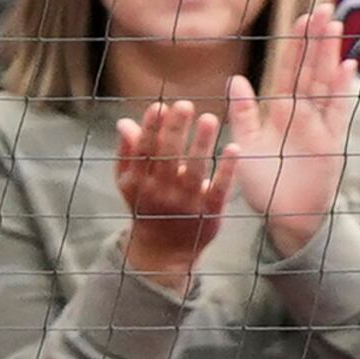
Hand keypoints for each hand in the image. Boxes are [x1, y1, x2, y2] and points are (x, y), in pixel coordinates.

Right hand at [115, 97, 234, 293]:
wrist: (164, 253)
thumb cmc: (146, 206)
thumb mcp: (130, 183)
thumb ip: (128, 153)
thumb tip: (125, 123)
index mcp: (139, 181)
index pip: (144, 150)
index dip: (151, 128)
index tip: (160, 106)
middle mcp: (161, 193)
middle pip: (169, 157)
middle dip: (176, 130)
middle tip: (185, 105)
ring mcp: (186, 204)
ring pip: (194, 171)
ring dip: (201, 144)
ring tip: (209, 118)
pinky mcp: (209, 213)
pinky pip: (219, 190)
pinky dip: (227, 170)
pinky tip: (234, 149)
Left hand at [227, 5, 356, 257]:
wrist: (285, 218)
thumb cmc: (264, 185)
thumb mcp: (246, 146)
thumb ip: (243, 114)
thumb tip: (236, 79)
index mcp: (280, 112)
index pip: (289, 70)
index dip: (295, 44)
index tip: (300, 17)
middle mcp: (301, 114)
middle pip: (310, 69)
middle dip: (316, 39)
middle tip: (323, 7)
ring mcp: (320, 127)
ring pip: (325, 83)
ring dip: (330, 55)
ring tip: (334, 26)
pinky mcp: (332, 144)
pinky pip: (338, 112)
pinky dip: (343, 90)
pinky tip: (347, 66)